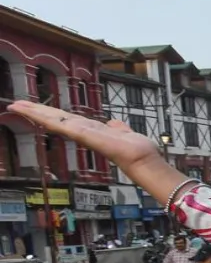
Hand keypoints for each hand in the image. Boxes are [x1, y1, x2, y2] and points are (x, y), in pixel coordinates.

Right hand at [9, 101, 165, 179]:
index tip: (33, 107)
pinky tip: (33, 113)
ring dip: (35, 112)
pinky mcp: (85, 136)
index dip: (50, 113)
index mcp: (92, 131)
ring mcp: (83, 134)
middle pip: (56, 118)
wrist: (144, 159)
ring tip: (16, 105)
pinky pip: (64, 125)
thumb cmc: (138, 150)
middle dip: (35, 111)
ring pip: (56, 120)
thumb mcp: (125, 134)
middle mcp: (84, 132)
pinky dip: (48, 119)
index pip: (67, 119)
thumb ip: (117, 129)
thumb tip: (113, 123)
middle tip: (14, 103)